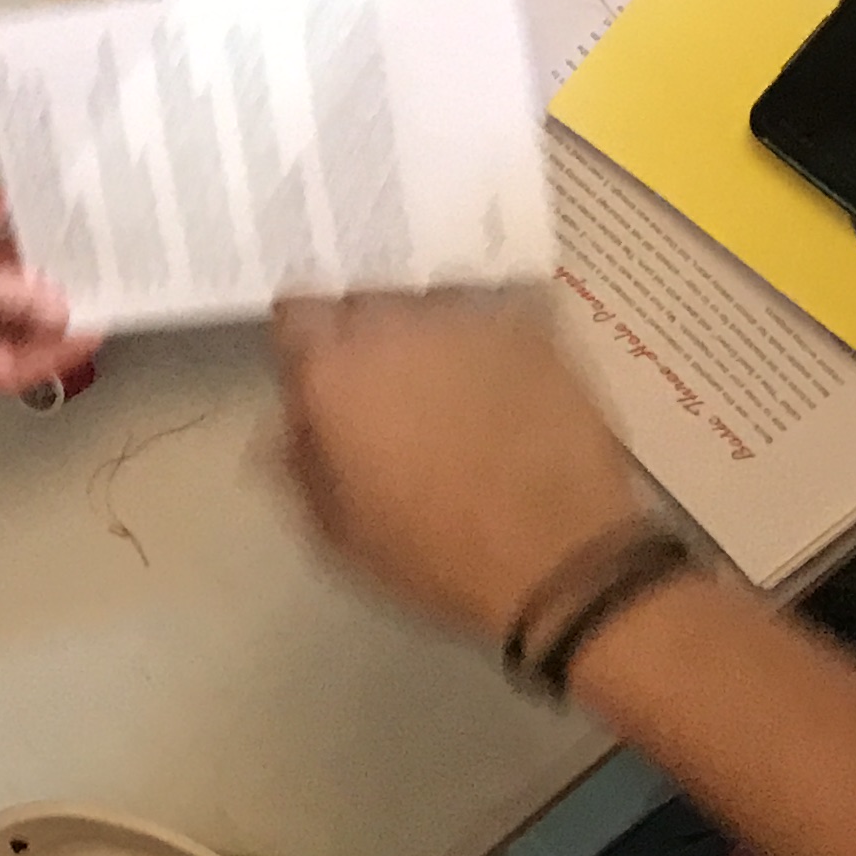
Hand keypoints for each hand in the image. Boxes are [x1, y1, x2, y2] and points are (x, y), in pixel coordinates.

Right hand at [268, 291, 653, 642]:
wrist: (562, 556)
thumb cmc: (436, 551)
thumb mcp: (338, 529)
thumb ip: (299, 460)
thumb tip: (293, 423)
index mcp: (335, 368)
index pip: (296, 310)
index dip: (304, 342)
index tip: (316, 373)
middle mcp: (397, 323)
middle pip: (364, 298)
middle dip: (365, 333)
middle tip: (384, 383)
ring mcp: (470, 318)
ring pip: (429, 302)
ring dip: (427, 331)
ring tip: (447, 380)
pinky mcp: (535, 328)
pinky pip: (492, 314)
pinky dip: (486, 337)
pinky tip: (499, 379)